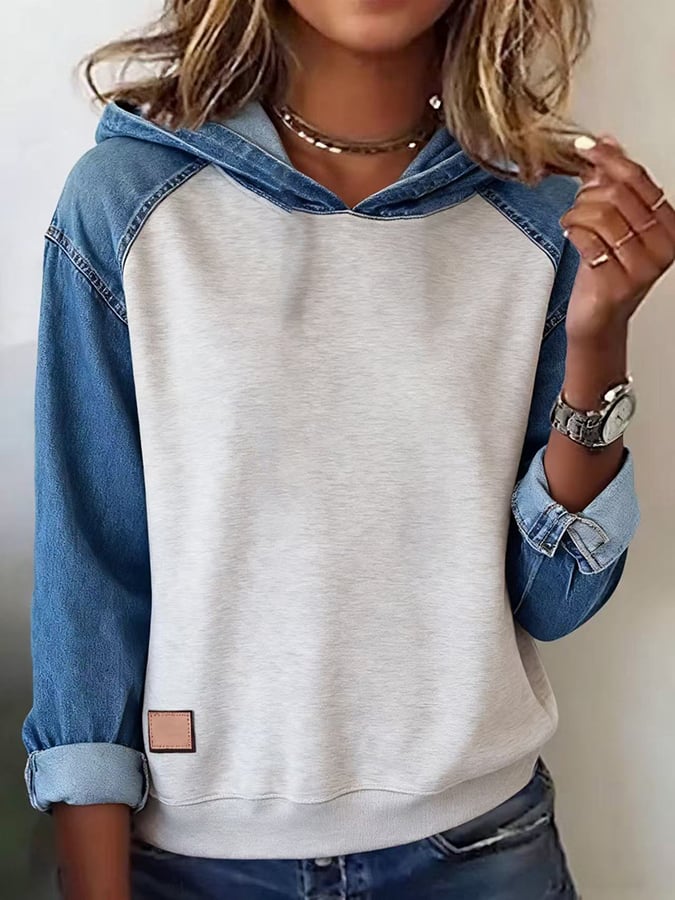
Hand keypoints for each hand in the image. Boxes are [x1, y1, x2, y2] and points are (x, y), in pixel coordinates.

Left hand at [559, 134, 674, 345]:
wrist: (598, 320)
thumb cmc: (605, 273)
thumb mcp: (613, 224)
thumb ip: (612, 184)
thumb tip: (608, 141)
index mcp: (668, 225)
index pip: (639, 179)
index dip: (609, 158)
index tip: (586, 146)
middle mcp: (663, 245)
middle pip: (618, 194)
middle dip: (586, 194)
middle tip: (576, 207)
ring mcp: (643, 266)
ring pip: (601, 215)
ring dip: (576, 214)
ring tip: (571, 223)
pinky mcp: (619, 283)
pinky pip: (588, 240)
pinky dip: (572, 233)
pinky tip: (571, 236)